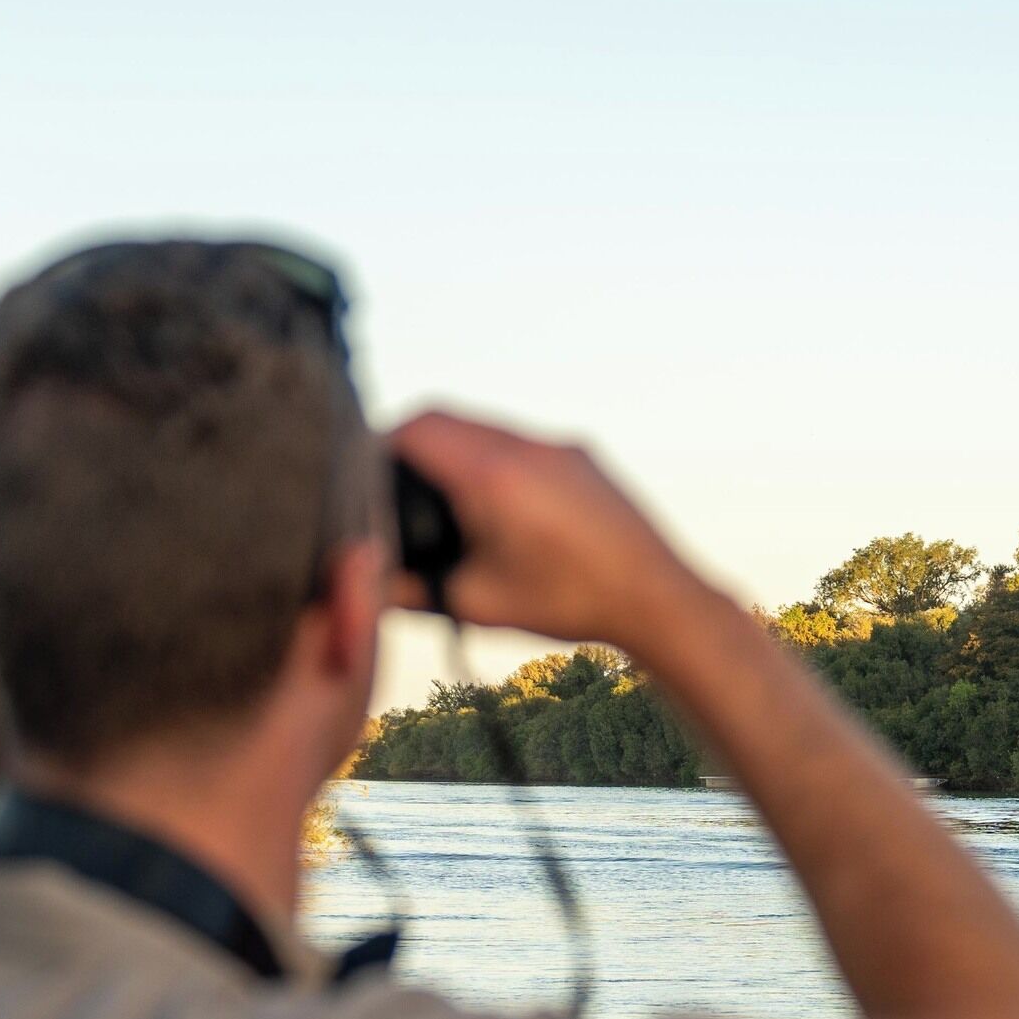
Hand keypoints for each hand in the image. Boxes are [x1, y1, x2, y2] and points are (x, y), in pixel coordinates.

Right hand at [385, 411, 713, 651]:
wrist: (655, 598)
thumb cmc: (567, 601)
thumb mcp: (477, 601)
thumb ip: (411, 590)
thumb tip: (365, 585)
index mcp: (491, 474)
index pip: (415, 427)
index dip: (377, 445)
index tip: (363, 475)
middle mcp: (524, 446)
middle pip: (445, 416)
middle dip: (410, 444)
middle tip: (392, 485)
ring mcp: (557, 445)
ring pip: (484, 426)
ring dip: (454, 448)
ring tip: (439, 495)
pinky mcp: (581, 455)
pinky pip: (521, 440)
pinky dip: (492, 458)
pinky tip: (493, 502)